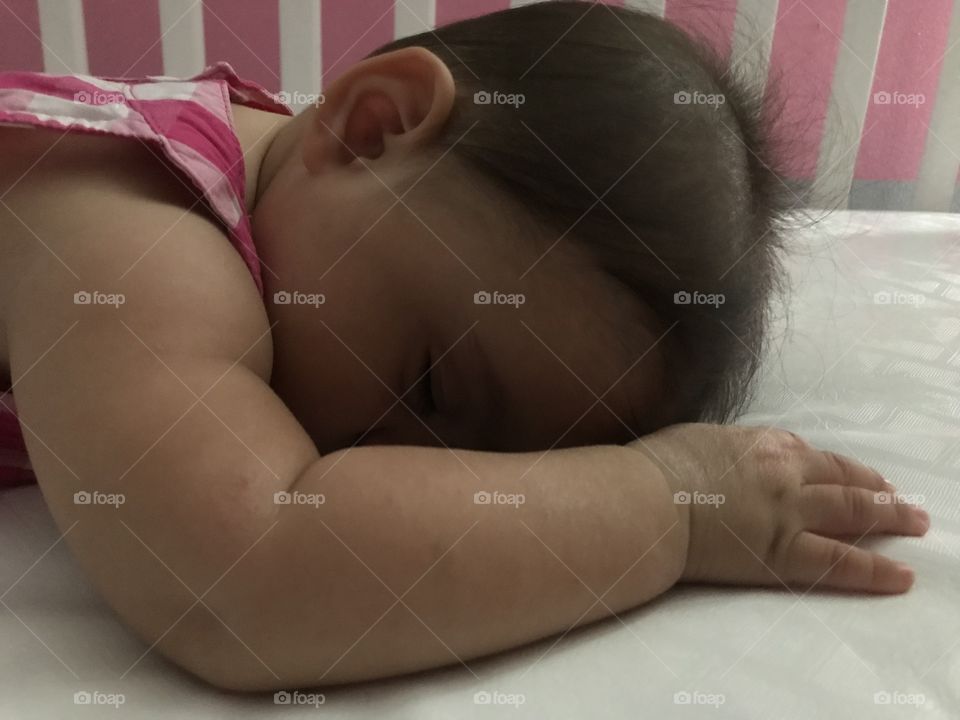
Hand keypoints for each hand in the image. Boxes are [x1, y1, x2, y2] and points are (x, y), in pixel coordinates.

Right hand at [632, 424, 928, 593]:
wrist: (646, 500)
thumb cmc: (653, 469)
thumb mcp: (689, 441)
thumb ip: (717, 450)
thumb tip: (715, 458)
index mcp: (758, 444)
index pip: (807, 453)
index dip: (833, 465)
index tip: (846, 473)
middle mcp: (784, 472)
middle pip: (841, 477)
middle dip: (874, 486)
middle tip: (898, 496)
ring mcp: (789, 511)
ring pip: (853, 511)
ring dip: (889, 515)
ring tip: (915, 521)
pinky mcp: (783, 552)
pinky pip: (839, 562)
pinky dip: (874, 570)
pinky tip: (901, 576)